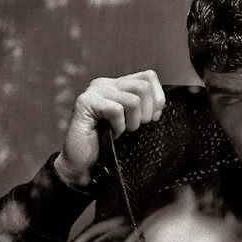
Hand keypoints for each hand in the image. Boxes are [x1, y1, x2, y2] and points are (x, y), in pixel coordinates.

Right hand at [54, 70, 164, 186]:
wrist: (82, 164)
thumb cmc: (107, 144)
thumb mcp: (132, 121)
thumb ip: (144, 107)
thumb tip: (160, 103)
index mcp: (117, 84)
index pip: (148, 77)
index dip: (157, 98)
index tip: (153, 118)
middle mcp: (105, 83)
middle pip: (143, 86)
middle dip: (147, 112)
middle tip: (135, 128)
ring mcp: (94, 91)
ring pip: (133, 99)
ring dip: (133, 122)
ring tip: (123, 131)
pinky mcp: (85, 102)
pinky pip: (116, 110)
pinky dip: (119, 126)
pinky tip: (112, 134)